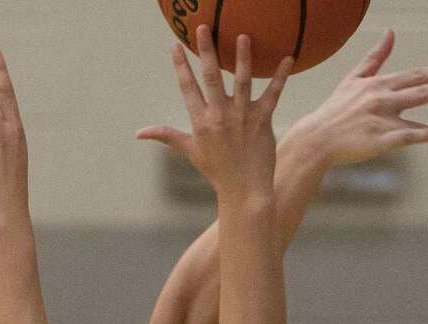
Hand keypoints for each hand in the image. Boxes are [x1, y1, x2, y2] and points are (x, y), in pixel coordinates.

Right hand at [137, 27, 292, 202]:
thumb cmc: (217, 171)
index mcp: (201, 123)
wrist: (244, 191)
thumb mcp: (190, 151)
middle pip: (211, 78)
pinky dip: (280, 77)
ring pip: (241, 81)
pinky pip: (272, 94)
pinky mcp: (261, 120)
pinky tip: (288, 58)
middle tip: (203, 27)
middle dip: (206, 51)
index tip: (175, 45)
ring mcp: (241, 117)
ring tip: (243, 36)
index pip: (188, 89)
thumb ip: (167, 136)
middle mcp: (219, 117)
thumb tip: (139, 133)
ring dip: (242, 57)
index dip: (181, 66)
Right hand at [286, 31, 427, 167]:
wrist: (313, 140)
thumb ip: (374, 58)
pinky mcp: (380, 141)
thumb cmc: (331, 113)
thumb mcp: (351, 80)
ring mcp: (382, 120)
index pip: (414, 75)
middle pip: (422, 90)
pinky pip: (413, 137)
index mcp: (377, 85)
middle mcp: (382, 99)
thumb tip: (390, 33)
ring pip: (420, 111)